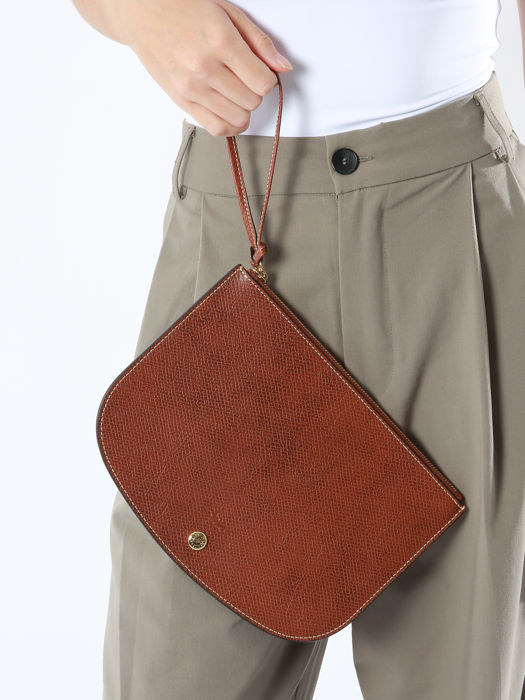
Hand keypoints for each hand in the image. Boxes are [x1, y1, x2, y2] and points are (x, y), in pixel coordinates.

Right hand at [117, 0, 292, 135]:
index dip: (267, 79)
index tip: (260, 71)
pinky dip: (229, 125)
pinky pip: (216, 128)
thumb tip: (283, 67)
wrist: (141, 12)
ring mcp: (191, 87)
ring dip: (243, 109)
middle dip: (255, 92)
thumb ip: (258, 41)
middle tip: (245, 78)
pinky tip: (228, 110)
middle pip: (251, 102)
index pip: (263, 82)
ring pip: (237, 119)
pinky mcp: (181, 100)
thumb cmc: (183, 6)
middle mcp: (205, 68)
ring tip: (236, 93)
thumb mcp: (227, 12)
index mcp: (220, 41)